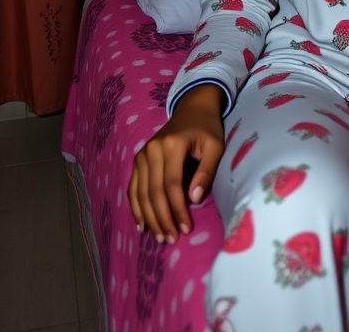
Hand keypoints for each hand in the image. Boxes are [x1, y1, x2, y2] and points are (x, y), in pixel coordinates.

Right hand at [127, 83, 224, 242]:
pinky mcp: (137, 160)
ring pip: (141, 193)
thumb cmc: (207, 129)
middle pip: (154, 192)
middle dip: (162, 218)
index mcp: (171, 145)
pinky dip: (136, 208)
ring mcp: (141, 155)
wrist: (192, 108)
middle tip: (171, 239)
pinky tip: (142, 225)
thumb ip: (206, 171)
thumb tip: (194, 199)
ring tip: (160, 237)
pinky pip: (133, 188)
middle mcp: (151, 150)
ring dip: (149, 218)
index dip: (177, 209)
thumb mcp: (215, 146)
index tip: (185, 229)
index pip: (172, 184)